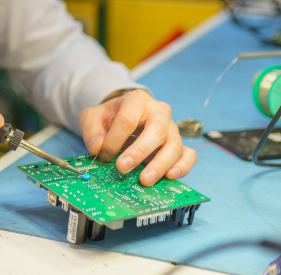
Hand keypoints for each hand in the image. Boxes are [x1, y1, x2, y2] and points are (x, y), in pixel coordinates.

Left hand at [78, 89, 196, 186]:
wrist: (124, 117)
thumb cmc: (111, 118)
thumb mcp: (93, 117)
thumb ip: (91, 129)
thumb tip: (97, 147)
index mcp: (137, 100)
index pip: (128, 119)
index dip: (115, 139)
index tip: (104, 154)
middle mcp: (159, 112)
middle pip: (157, 130)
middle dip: (139, 151)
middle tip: (122, 168)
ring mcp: (172, 128)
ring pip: (174, 144)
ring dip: (160, 164)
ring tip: (145, 180)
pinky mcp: (179, 144)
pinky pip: (189, 154)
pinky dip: (183, 166)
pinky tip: (170, 176)